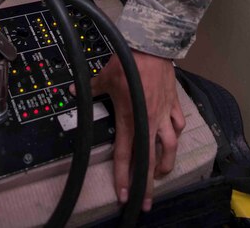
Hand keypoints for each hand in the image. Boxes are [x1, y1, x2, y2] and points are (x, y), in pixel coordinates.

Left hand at [72, 50, 184, 211]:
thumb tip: (71, 91)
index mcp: (130, 119)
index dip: (123, 177)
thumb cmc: (126, 62)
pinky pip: (179, 123)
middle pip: (150, 159)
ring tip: (162, 172)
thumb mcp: (104, 77)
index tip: (124, 196)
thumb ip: (90, 89)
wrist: (150, 46)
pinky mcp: (174, 103)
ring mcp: (163, 113)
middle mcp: (148, 121)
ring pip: (171, 145)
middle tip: (146, 202)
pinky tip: (174, 137)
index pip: (125, 154)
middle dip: (148, 184)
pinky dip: (177, 132)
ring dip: (166, 161)